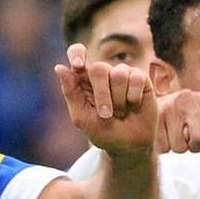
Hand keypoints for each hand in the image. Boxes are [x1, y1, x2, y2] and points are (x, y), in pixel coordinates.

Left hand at [54, 43, 155, 161]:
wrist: (128, 145)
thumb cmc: (102, 131)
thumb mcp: (82, 116)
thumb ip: (71, 92)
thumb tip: (59, 67)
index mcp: (84, 79)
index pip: (76, 53)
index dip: (77, 54)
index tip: (78, 65)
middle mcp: (103, 72)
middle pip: (99, 68)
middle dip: (102, 94)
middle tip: (106, 114)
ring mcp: (122, 73)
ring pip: (118, 74)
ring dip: (119, 100)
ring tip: (121, 112)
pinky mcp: (140, 78)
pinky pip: (136, 78)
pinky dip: (133, 97)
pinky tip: (133, 106)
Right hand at [154, 88, 199, 153]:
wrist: (150, 106)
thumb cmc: (183, 117)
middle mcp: (187, 98)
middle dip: (195, 147)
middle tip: (189, 142)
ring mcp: (169, 107)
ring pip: (181, 147)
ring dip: (178, 147)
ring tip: (173, 134)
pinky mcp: (153, 119)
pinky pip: (164, 148)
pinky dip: (164, 146)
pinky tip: (163, 134)